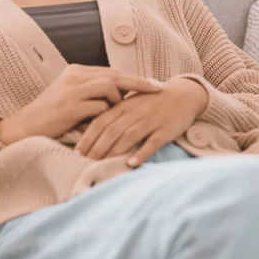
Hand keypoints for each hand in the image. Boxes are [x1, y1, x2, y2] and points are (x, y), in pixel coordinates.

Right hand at [0, 64, 163, 145]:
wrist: (25, 128)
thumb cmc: (51, 118)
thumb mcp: (72, 99)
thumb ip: (93, 94)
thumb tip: (121, 96)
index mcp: (76, 71)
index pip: (111, 71)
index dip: (132, 78)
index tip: (152, 84)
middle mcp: (74, 76)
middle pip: (114, 75)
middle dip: (138, 83)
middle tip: (158, 90)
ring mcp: (71, 89)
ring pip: (109, 87)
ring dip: (117, 102)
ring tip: (117, 115)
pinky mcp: (70, 106)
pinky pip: (99, 107)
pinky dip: (106, 116)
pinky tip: (106, 125)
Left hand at [73, 77, 207, 165]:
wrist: (182, 95)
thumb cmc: (150, 102)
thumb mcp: (129, 104)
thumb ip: (111, 115)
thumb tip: (86, 128)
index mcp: (123, 105)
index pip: (100, 121)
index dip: (88, 136)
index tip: (77, 151)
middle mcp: (135, 112)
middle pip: (111, 130)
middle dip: (96, 147)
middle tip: (85, 161)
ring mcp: (150, 120)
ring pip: (128, 136)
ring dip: (114, 151)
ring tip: (101, 164)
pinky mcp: (166, 129)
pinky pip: (152, 142)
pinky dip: (141, 153)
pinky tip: (131, 163)